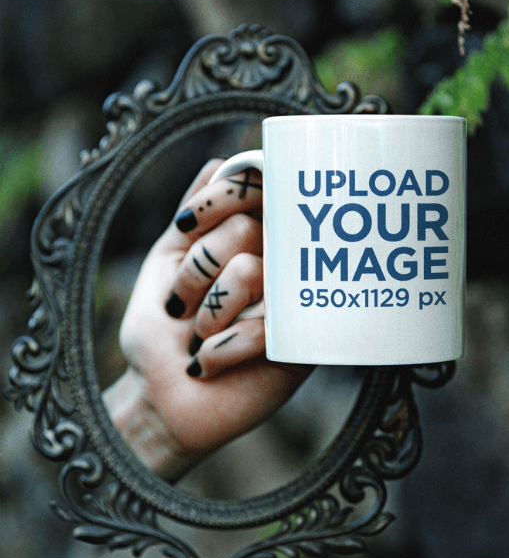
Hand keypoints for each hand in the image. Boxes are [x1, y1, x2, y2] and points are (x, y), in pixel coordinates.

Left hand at [104, 159, 310, 479]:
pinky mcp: (299, 347)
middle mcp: (278, 266)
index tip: (185, 225)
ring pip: (250, 270)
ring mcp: (292, 305)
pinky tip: (207, 363)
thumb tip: (221, 161)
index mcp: (252, 241)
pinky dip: (221, 347)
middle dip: (199, 267)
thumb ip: (193, 215)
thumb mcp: (166, 262)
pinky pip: (264, 326)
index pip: (258, 190)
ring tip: (199, 336)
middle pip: (248, 227)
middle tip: (185, 303)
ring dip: (206, 310)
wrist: (159, 397)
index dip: (223, 195)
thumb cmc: (163, 331)